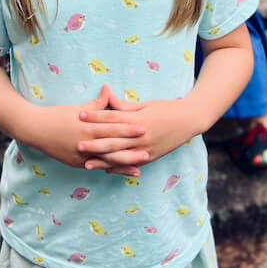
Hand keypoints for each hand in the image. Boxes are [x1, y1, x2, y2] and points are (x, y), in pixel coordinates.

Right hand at [26, 85, 145, 169]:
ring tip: (140, 166)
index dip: (128, 128)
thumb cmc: (57, 116)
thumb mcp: (78, 109)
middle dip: (131, 148)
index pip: (111, 127)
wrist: (36, 130)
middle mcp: (85, 142)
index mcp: (87, 126)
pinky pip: (98, 168)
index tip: (143, 127)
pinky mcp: (77, 164)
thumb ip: (97, 104)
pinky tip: (122, 172)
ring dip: (124, 164)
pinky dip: (111, 170)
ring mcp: (81, 156)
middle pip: (112, 146)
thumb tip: (108, 91)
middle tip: (149, 149)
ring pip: (106, 161)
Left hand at [78, 89, 199, 174]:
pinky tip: (105, 170)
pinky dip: (118, 169)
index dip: (95, 116)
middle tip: (77, 144)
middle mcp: (141, 136)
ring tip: (86, 163)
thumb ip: (124, 106)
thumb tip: (107, 97)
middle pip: (113, 140)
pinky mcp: (151, 157)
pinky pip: (131, 165)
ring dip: (102, 161)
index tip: (80, 115)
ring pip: (120, 157)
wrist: (189, 120)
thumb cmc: (166, 109)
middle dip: (94, 144)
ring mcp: (146, 149)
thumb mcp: (145, 105)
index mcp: (138, 119)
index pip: (112, 117)